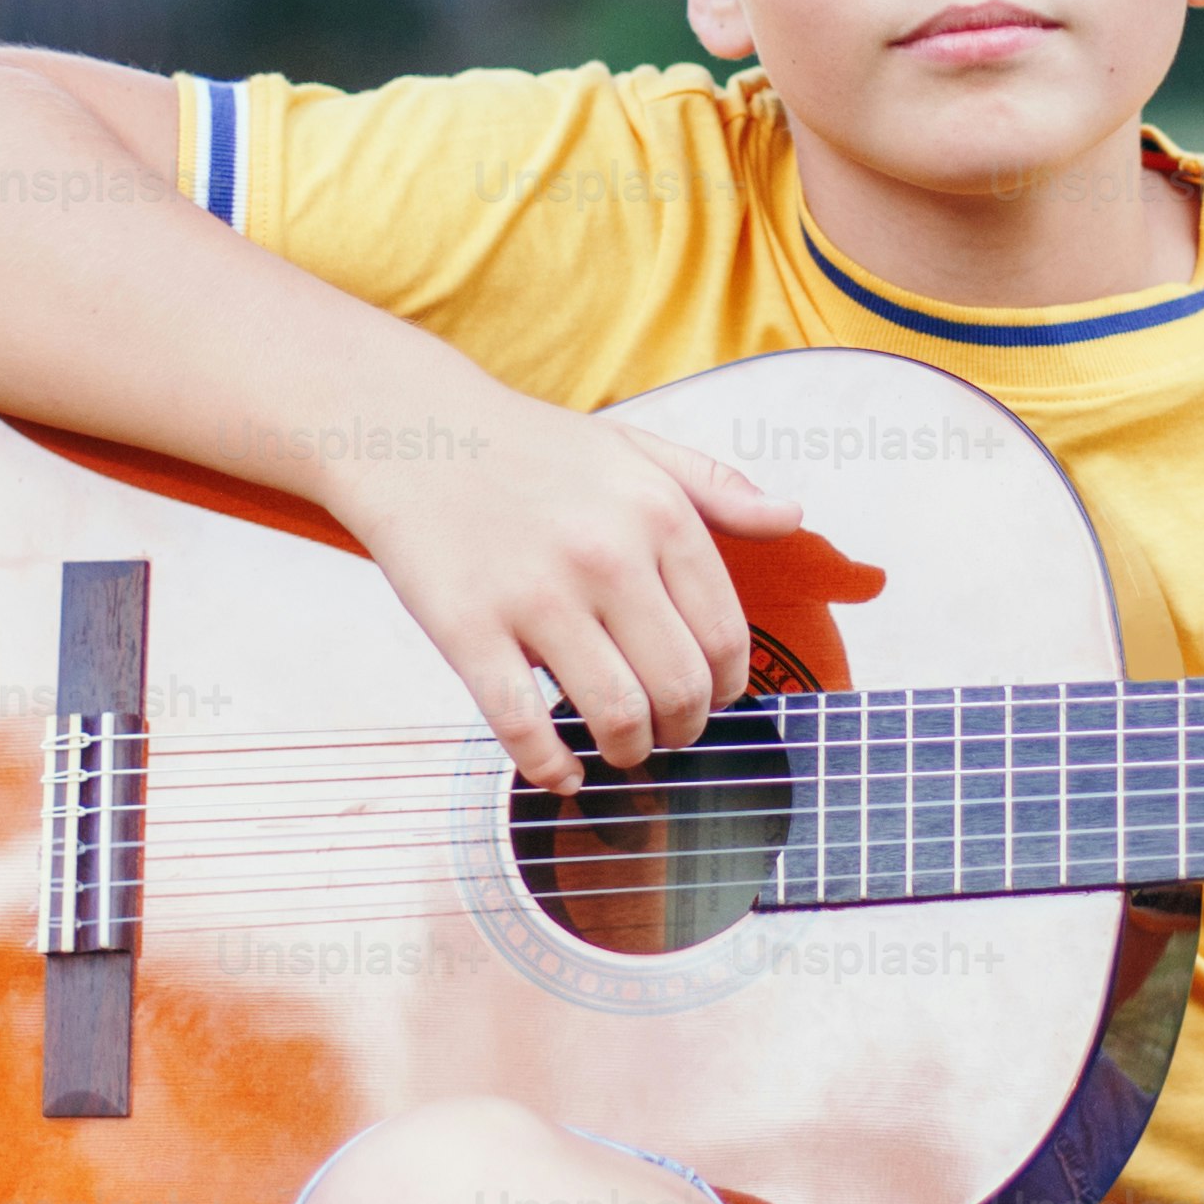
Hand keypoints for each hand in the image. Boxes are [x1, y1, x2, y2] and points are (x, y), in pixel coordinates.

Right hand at [320, 385, 805, 790]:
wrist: (412, 432)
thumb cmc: (530, 450)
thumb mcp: (635, 449)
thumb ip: (717, 487)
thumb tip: (792, 517)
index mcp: (658, 514)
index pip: (725, 638)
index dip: (726, 689)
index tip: (709, 700)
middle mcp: (607, 556)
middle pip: (680, 690)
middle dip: (683, 731)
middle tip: (665, 733)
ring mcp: (536, 596)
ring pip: (616, 717)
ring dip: (628, 753)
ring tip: (619, 748)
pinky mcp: (468, 630)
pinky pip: (524, 727)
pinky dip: (552, 768)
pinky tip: (561, 771)